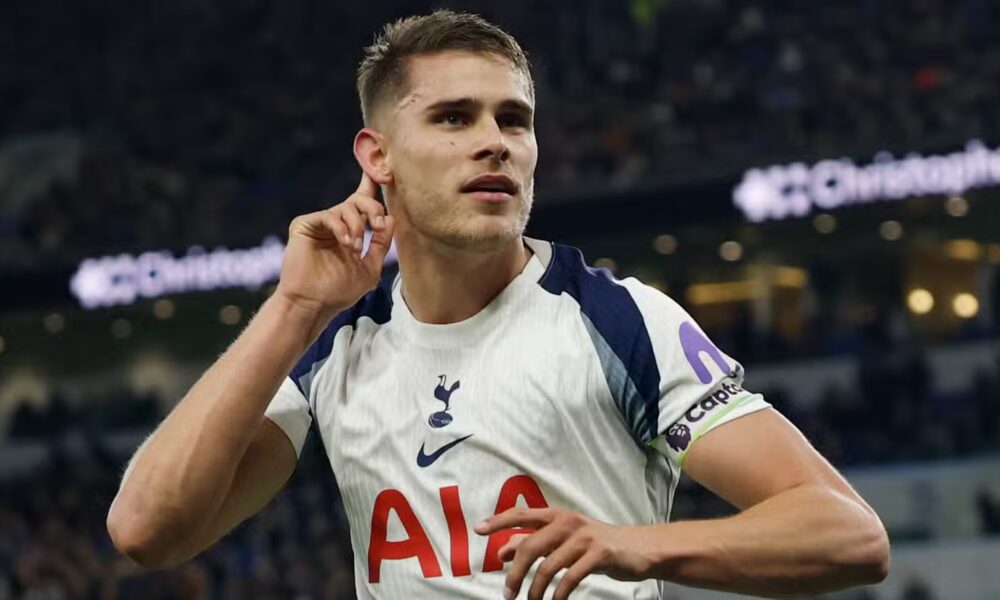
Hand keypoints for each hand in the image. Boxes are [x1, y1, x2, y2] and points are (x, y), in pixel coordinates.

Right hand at [275, 172, 394, 319]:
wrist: (313, 304)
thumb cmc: (339, 291)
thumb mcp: (370, 267)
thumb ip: (380, 243)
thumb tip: (390, 217)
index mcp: (350, 231)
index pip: (363, 203)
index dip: (372, 185)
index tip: (384, 171)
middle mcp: (335, 224)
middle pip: (359, 200)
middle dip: (373, 208)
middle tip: (377, 225)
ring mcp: (320, 223)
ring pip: (346, 207)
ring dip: (357, 225)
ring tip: (355, 247)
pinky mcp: (304, 225)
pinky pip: (329, 215)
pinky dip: (342, 228)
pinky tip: (346, 244)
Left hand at [474, 508, 652, 599]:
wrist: (638, 548)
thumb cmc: (594, 544)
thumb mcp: (562, 540)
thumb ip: (533, 542)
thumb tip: (502, 551)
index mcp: (556, 516)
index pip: (521, 514)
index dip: (499, 521)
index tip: (479, 530)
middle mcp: (567, 522)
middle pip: (530, 547)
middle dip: (515, 574)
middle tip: (508, 594)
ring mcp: (584, 537)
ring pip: (547, 566)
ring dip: (535, 590)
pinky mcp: (599, 553)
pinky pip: (570, 577)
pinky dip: (558, 594)